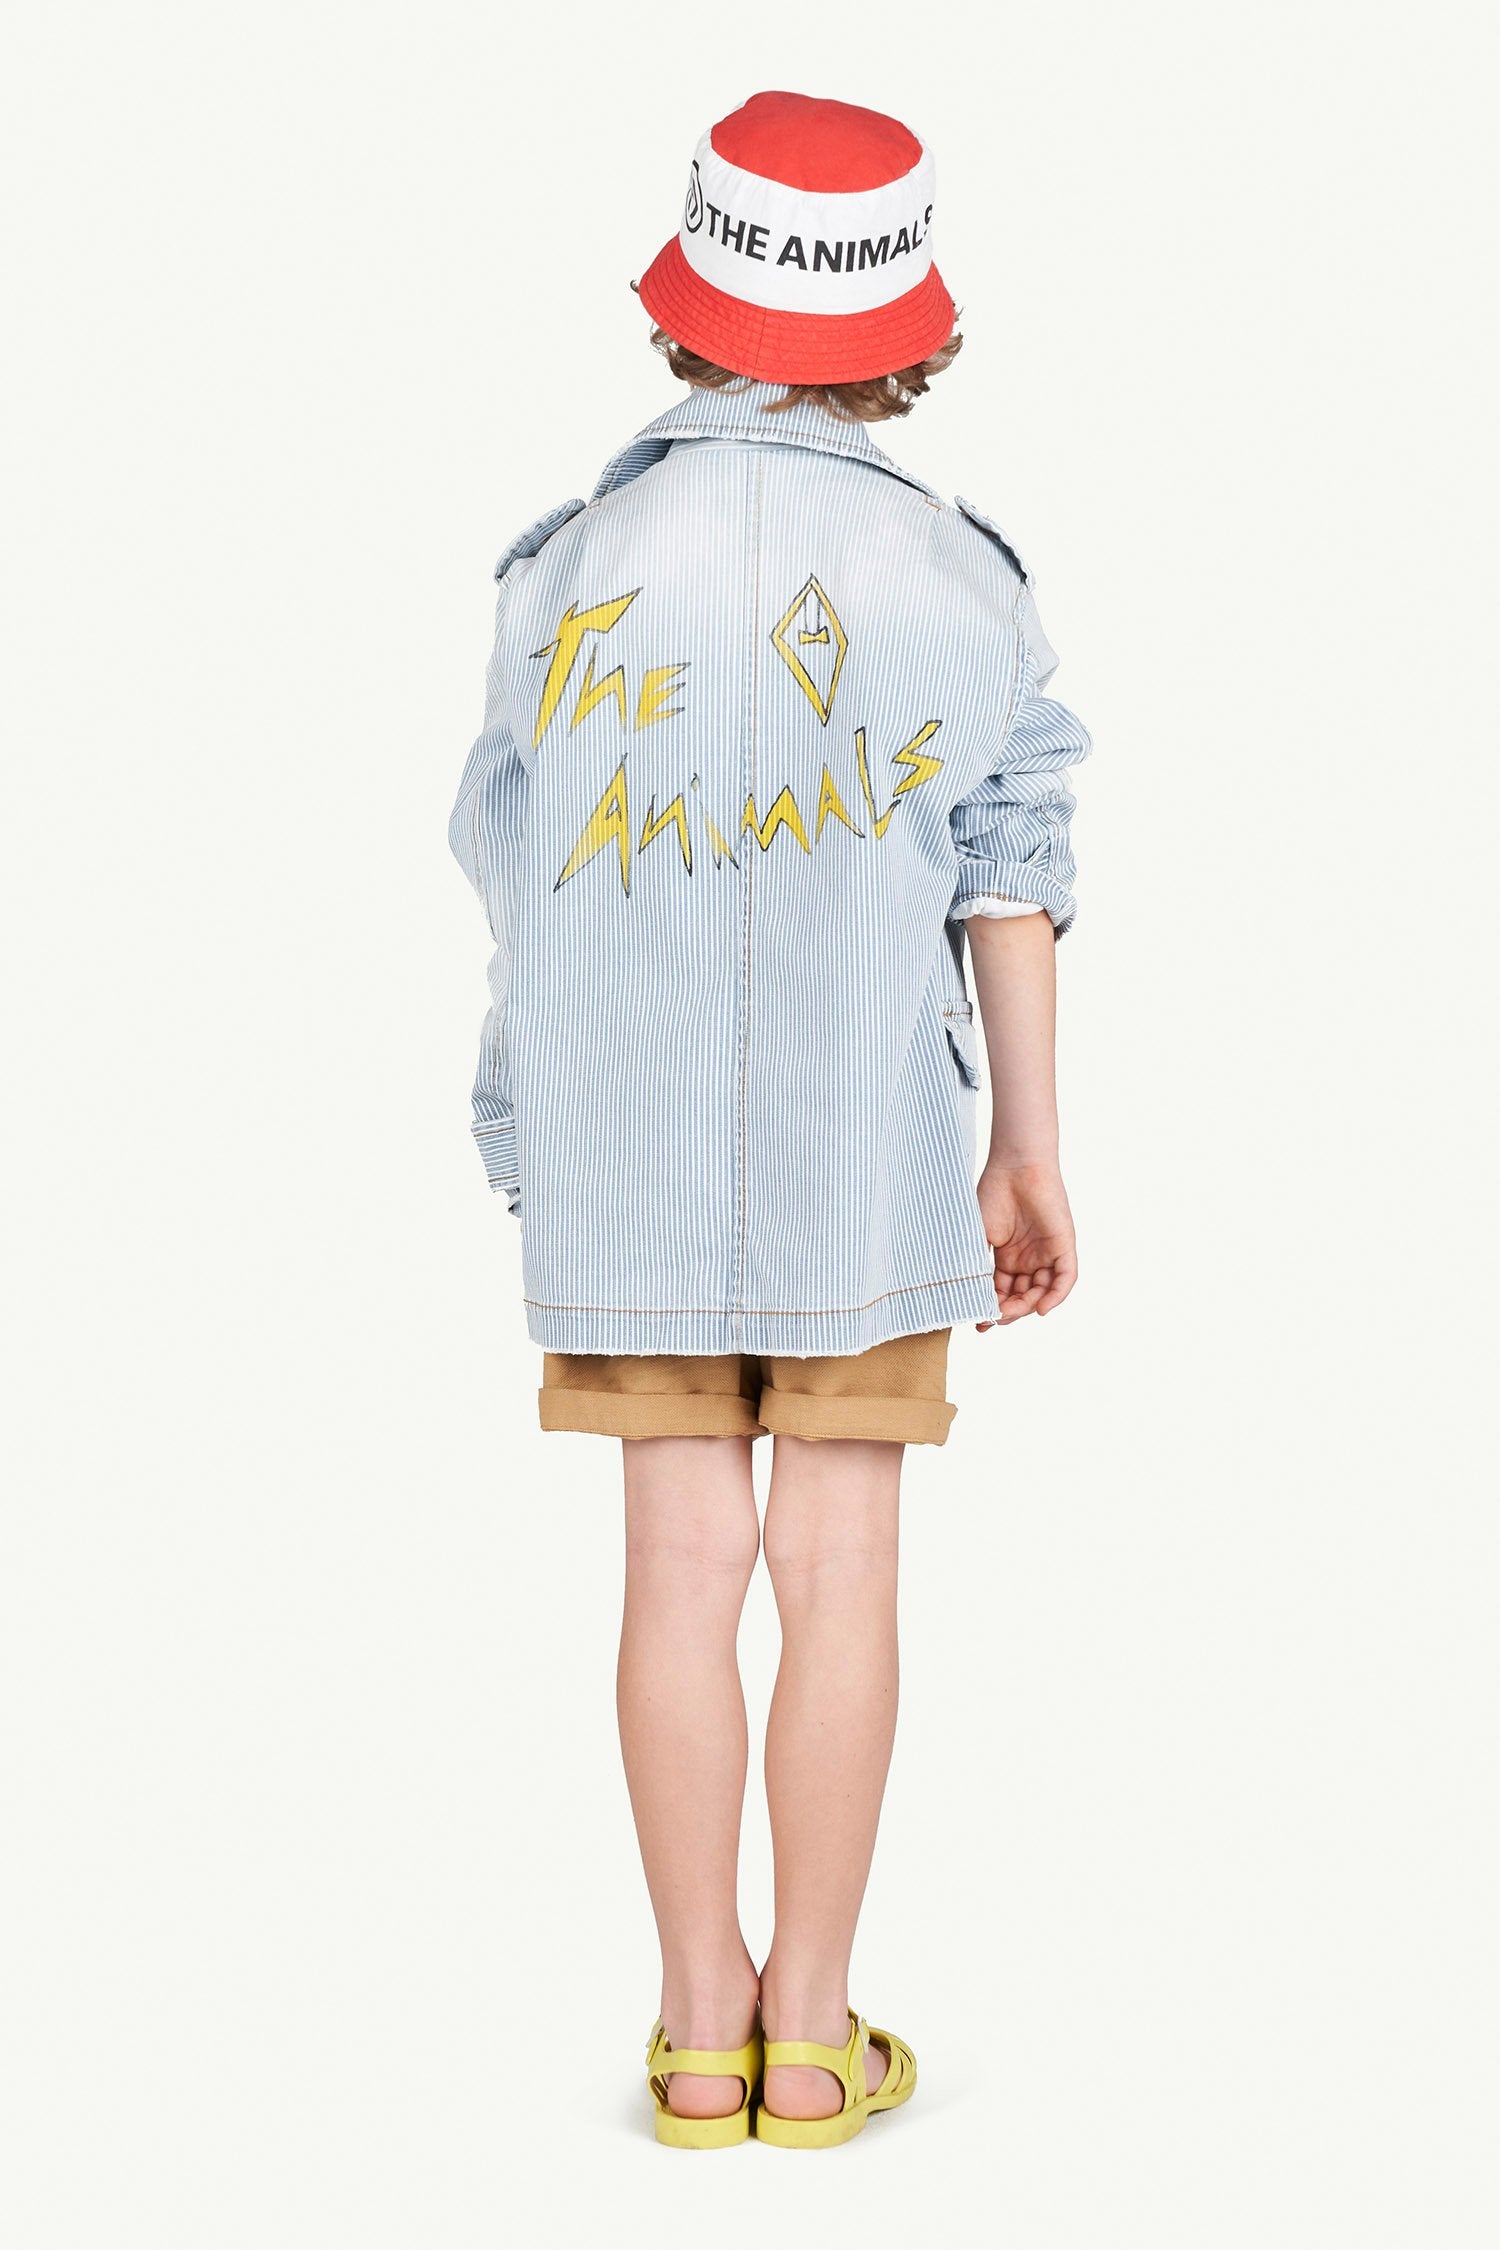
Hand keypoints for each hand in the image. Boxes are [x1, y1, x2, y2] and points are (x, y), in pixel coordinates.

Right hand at [975, 1160, 1076, 1327]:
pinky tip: (1039, 1309)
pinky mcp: (1064, 1246)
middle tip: (992, 1319)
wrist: (1014, 1167)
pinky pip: (1065, 1279)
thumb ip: (978, 1268)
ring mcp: (1046, 1253)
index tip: (977, 1322)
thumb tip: (970, 1299)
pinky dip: (1055, 1296)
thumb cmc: (992, 1195)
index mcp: (1007, 1257)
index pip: (1003, 1292)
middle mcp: (1028, 1259)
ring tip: (1008, 1314)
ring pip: (1042, 1292)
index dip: (992, 1309)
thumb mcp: (979, 1238)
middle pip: (1022, 1297)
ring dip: (1027, 1307)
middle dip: (1007, 1312)